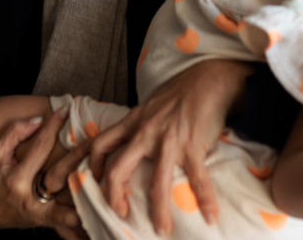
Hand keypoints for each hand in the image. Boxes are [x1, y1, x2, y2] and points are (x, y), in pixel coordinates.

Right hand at [0, 106, 90, 239]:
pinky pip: (68, 226)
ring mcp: (40, 214)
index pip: (39, 147)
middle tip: (94, 141)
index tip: (65, 109)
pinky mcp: (48, 223)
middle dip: (77, 158)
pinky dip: (83, 224)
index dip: (52, 126)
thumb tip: (39, 121)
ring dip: (86, 200)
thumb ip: (14, 133)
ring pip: (68, 211)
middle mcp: (30, 199)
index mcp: (16, 179)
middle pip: (59, 176)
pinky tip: (101, 214)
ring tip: (105, 184)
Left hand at [86, 59, 253, 235]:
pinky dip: (204, 200)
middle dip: (114, 197)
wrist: (209, 77)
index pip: (100, 144)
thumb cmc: (182, 91)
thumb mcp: (151, 105)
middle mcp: (146, 132)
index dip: (92, 166)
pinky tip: (210, 216)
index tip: (96, 183)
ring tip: (161, 230)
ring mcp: (169, 140)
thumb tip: (135, 144)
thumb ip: (141, 124)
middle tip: (120, 214)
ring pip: (156, 183)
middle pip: (118, 169)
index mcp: (133, 121)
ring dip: (158, 211)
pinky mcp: (193, 145)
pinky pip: (197, 179)